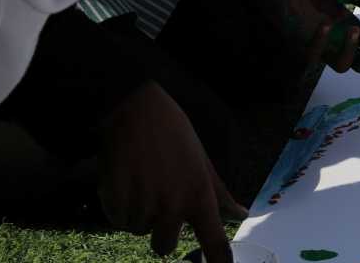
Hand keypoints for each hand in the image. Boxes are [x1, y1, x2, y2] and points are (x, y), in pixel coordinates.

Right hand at [99, 82, 244, 262]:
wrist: (136, 112)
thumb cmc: (175, 134)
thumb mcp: (203, 162)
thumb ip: (220, 193)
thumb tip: (241, 213)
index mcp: (199, 196)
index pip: (214, 242)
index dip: (219, 262)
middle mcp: (174, 206)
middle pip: (164, 248)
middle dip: (160, 233)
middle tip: (158, 201)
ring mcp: (144, 206)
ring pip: (138, 231)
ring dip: (138, 214)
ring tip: (143, 179)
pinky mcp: (117, 204)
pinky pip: (118, 220)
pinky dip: (119, 206)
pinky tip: (125, 179)